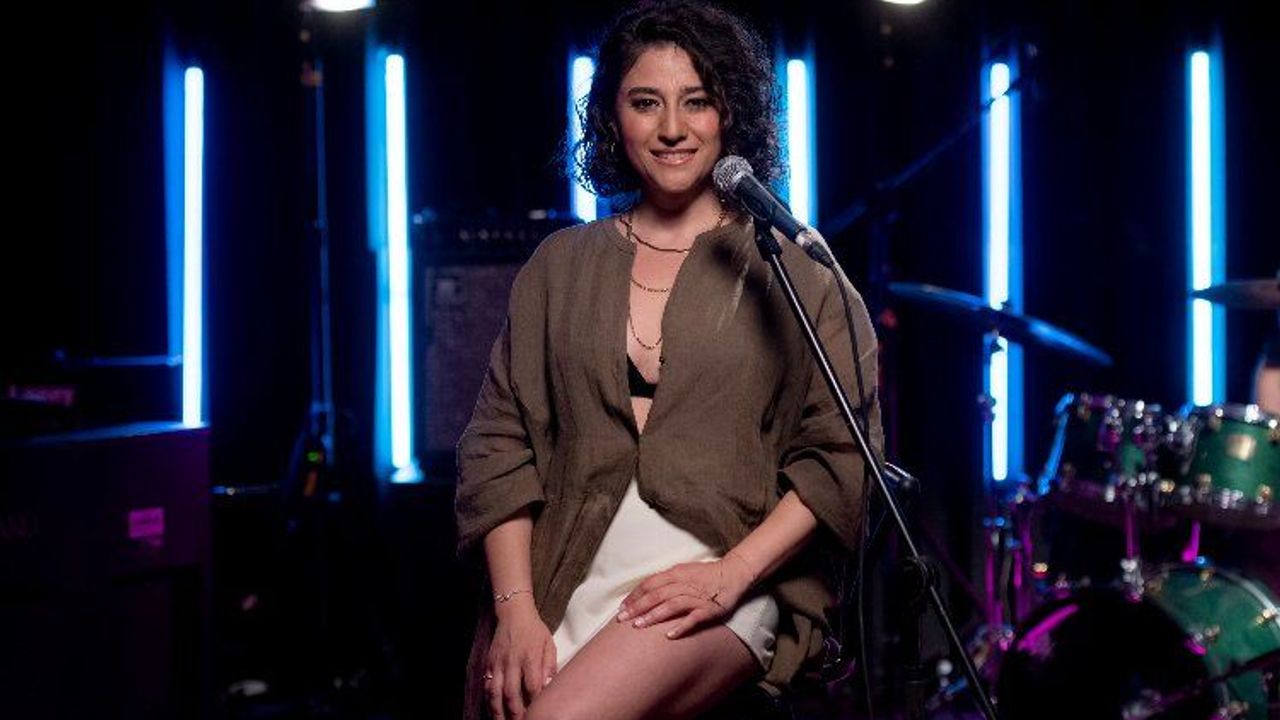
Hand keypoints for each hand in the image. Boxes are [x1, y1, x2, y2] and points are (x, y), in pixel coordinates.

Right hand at [485, 596, 556, 719]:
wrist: (514, 613)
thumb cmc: (534, 630)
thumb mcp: (549, 644)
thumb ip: (549, 666)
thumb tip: (549, 686)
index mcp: (530, 657)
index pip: (532, 685)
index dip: (534, 702)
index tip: (538, 712)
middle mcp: (512, 661)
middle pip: (511, 692)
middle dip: (515, 712)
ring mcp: (498, 663)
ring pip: (495, 691)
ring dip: (498, 710)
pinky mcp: (489, 662)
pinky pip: (486, 684)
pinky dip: (489, 698)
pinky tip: (493, 708)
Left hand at [615, 553, 756, 638]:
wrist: (734, 573)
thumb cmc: (705, 574)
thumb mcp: (683, 572)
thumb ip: (665, 582)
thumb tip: (644, 593)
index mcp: (676, 573)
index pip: (650, 584)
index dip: (635, 596)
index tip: (622, 608)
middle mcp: (684, 584)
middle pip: (657, 595)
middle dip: (638, 607)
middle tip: (623, 619)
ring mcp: (697, 597)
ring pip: (672, 605)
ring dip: (654, 615)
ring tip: (640, 626)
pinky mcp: (710, 609)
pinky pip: (694, 618)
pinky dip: (681, 626)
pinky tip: (669, 635)